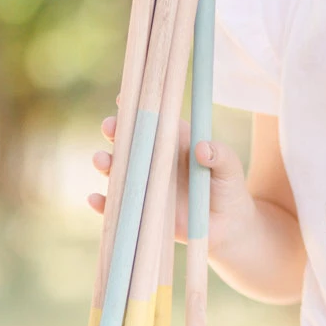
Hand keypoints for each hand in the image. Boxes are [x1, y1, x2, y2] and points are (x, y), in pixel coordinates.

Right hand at [89, 115, 254, 250]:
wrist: (227, 227)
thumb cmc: (228, 189)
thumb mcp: (230, 169)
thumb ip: (220, 155)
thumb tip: (202, 148)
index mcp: (174, 141)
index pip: (154, 119)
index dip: (138, 106)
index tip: (125, 98)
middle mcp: (155, 159)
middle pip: (129, 140)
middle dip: (115, 130)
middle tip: (110, 128)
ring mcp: (145, 183)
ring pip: (118, 169)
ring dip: (105, 163)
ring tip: (101, 161)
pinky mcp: (141, 210)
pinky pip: (117, 205)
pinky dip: (103, 204)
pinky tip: (95, 199)